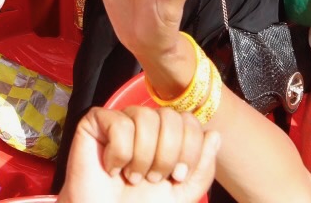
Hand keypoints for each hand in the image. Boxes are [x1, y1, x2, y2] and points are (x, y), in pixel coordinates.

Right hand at [61, 106, 217, 202]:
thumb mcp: (182, 192)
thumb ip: (202, 168)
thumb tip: (214, 135)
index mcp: (167, 135)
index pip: (189, 121)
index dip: (189, 150)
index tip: (177, 177)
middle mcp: (145, 123)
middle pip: (170, 117)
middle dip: (166, 155)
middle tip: (153, 179)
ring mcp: (121, 119)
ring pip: (144, 117)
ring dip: (141, 158)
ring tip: (132, 177)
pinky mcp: (96, 122)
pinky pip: (118, 124)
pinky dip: (118, 154)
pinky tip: (112, 168)